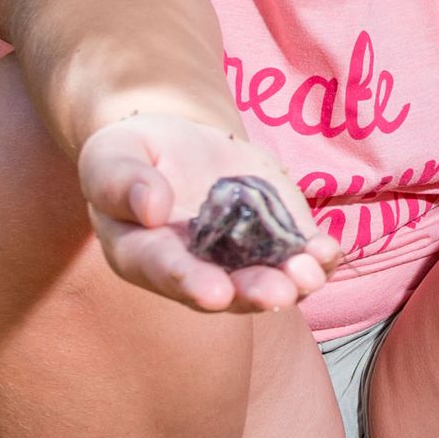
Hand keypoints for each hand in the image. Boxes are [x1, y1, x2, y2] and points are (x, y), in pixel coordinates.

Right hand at [78, 110, 340, 314]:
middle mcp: (193, 269)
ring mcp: (237, 259)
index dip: (188, 282)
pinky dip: (316, 259)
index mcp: (142, 253)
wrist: (178, 144)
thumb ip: (122, 181)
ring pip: (265, 282)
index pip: (163, 271)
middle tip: (277, 293)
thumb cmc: (134, 154)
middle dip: (251, 292)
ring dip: (292, 283)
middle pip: (222, 290)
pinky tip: (326, 250)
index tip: (213, 292)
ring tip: (309, 273)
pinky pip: (297, 258)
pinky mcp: (273, 241)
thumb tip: (151, 207)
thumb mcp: (112, 155)